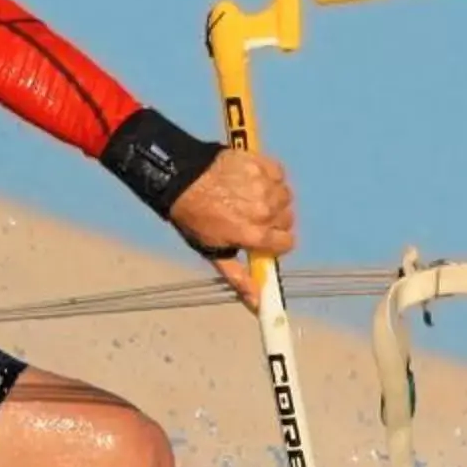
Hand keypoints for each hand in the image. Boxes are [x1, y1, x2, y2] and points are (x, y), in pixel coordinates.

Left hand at [167, 150, 296, 308]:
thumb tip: (257, 303)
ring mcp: (264, 184)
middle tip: (253, 217)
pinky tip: (252, 180)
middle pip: (287, 220)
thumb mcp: (213, 250)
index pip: (287, 243)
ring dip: (273, 198)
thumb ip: (238, 277)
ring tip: (250, 196)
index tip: (265, 238)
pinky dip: (270, 177)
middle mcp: (264, 210)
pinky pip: (278, 174)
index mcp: (254, 234)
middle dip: (273, 221)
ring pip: (285, 197)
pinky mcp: (261, 163)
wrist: (179, 177)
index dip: (276, 242)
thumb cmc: (194, 216)